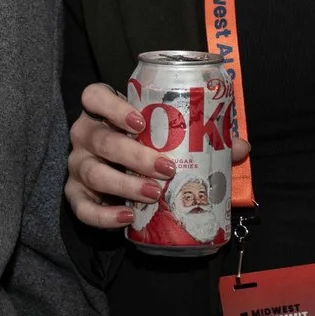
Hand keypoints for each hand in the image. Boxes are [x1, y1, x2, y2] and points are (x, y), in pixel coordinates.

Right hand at [65, 82, 250, 232]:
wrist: (116, 178)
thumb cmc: (143, 147)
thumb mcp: (163, 137)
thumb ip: (199, 137)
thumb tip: (239, 146)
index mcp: (103, 112)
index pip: (94, 97)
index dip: (113, 107)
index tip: (140, 121)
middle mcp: (85, 136)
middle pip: (100, 139)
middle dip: (133, 154)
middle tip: (165, 168)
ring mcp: (77, 166)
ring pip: (93, 173)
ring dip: (124, 184)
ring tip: (154, 194)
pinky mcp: (75, 195)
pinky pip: (82, 208)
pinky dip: (103, 216)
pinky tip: (127, 217)